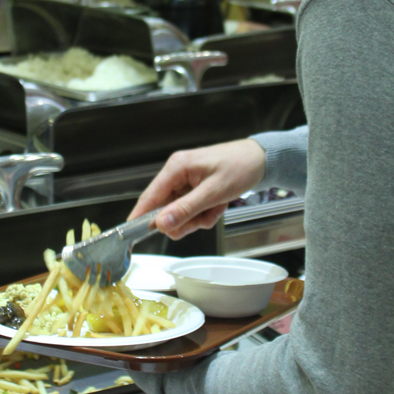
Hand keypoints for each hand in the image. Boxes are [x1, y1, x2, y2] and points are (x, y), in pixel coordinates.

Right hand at [129, 139, 266, 238]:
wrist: (261, 160)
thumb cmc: (240, 167)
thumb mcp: (213, 192)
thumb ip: (185, 209)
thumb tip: (161, 223)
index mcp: (177, 167)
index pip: (150, 196)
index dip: (141, 216)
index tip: (133, 234)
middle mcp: (177, 173)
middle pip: (166, 209)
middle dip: (185, 219)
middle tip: (202, 219)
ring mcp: (186, 182)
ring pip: (181, 213)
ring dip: (199, 217)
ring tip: (216, 206)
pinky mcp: (195, 188)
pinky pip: (193, 210)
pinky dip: (206, 213)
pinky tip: (219, 205)